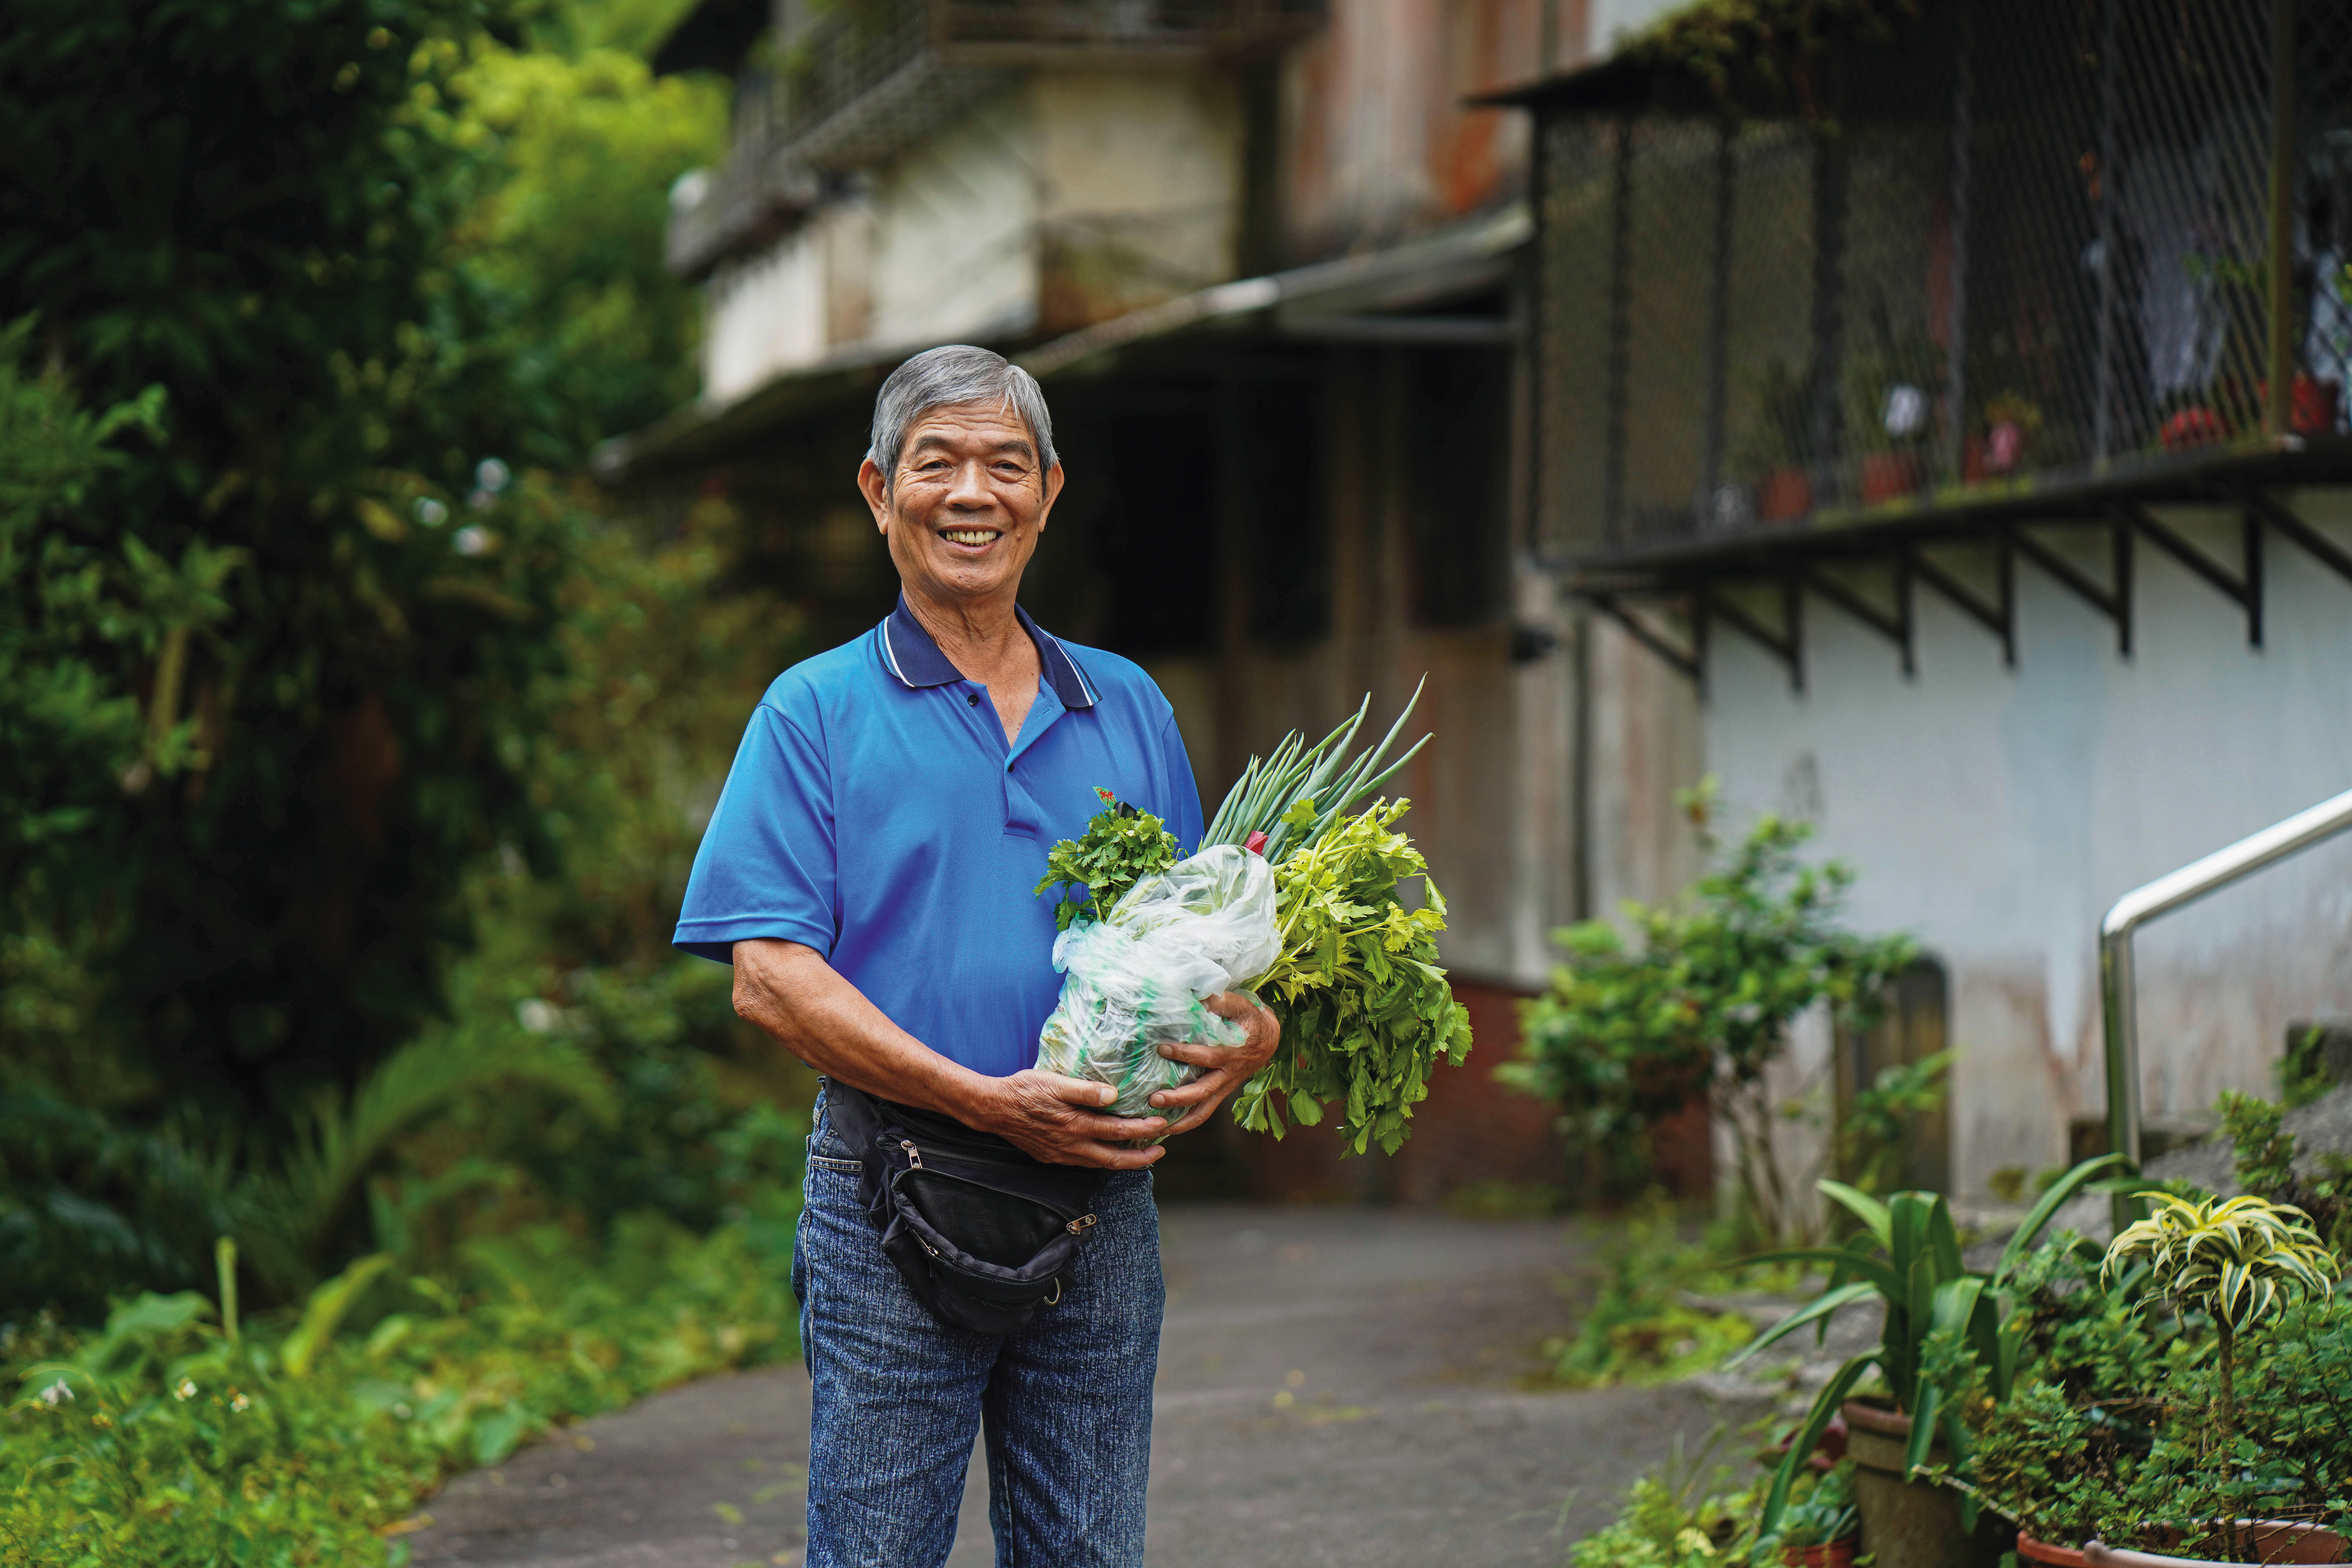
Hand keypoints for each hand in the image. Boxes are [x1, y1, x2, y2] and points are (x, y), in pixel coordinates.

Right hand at [969, 1069, 1172, 1168]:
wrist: (994, 1108)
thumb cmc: (1025, 1090)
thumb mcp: (1055, 1082)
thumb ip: (1085, 1091)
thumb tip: (1114, 1095)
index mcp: (1076, 1126)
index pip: (1119, 1132)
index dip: (1144, 1130)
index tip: (1162, 1124)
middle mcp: (1071, 1146)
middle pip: (1114, 1159)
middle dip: (1141, 1158)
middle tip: (1161, 1151)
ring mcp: (1061, 1155)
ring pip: (1100, 1165)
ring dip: (1123, 1162)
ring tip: (1141, 1156)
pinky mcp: (1052, 1157)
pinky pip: (1084, 1164)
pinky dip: (1102, 1162)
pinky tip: (1106, 1154)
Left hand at [1148, 991, 1280, 1136]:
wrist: (1268, 1040)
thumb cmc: (1250, 1020)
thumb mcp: (1241, 1006)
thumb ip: (1221, 1001)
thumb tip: (1198, 996)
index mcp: (1232, 1053)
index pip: (1207, 1056)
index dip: (1185, 1054)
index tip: (1162, 1048)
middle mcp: (1227, 1075)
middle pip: (1202, 1092)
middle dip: (1178, 1098)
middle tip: (1154, 1098)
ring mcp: (1224, 1088)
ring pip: (1203, 1111)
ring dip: (1180, 1122)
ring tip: (1156, 1126)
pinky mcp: (1219, 1094)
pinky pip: (1203, 1113)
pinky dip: (1184, 1123)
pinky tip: (1165, 1129)